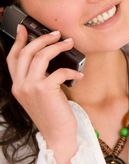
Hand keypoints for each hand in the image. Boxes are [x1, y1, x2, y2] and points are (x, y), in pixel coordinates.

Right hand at [6, 25, 82, 147]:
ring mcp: (30, 88)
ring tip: (70, 43)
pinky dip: (72, 71)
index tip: (24, 28)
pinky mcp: (45, 90)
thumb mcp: (41, 95)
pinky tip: (79, 75)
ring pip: (40, 57)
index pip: (13, 58)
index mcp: (17, 85)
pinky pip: (59, 71)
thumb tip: (50, 57)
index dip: (18, 41)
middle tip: (57, 34)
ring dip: (57, 47)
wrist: (58, 135)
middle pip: (27, 52)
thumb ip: (39, 79)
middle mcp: (20, 85)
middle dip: (42, 39)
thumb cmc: (53, 114)